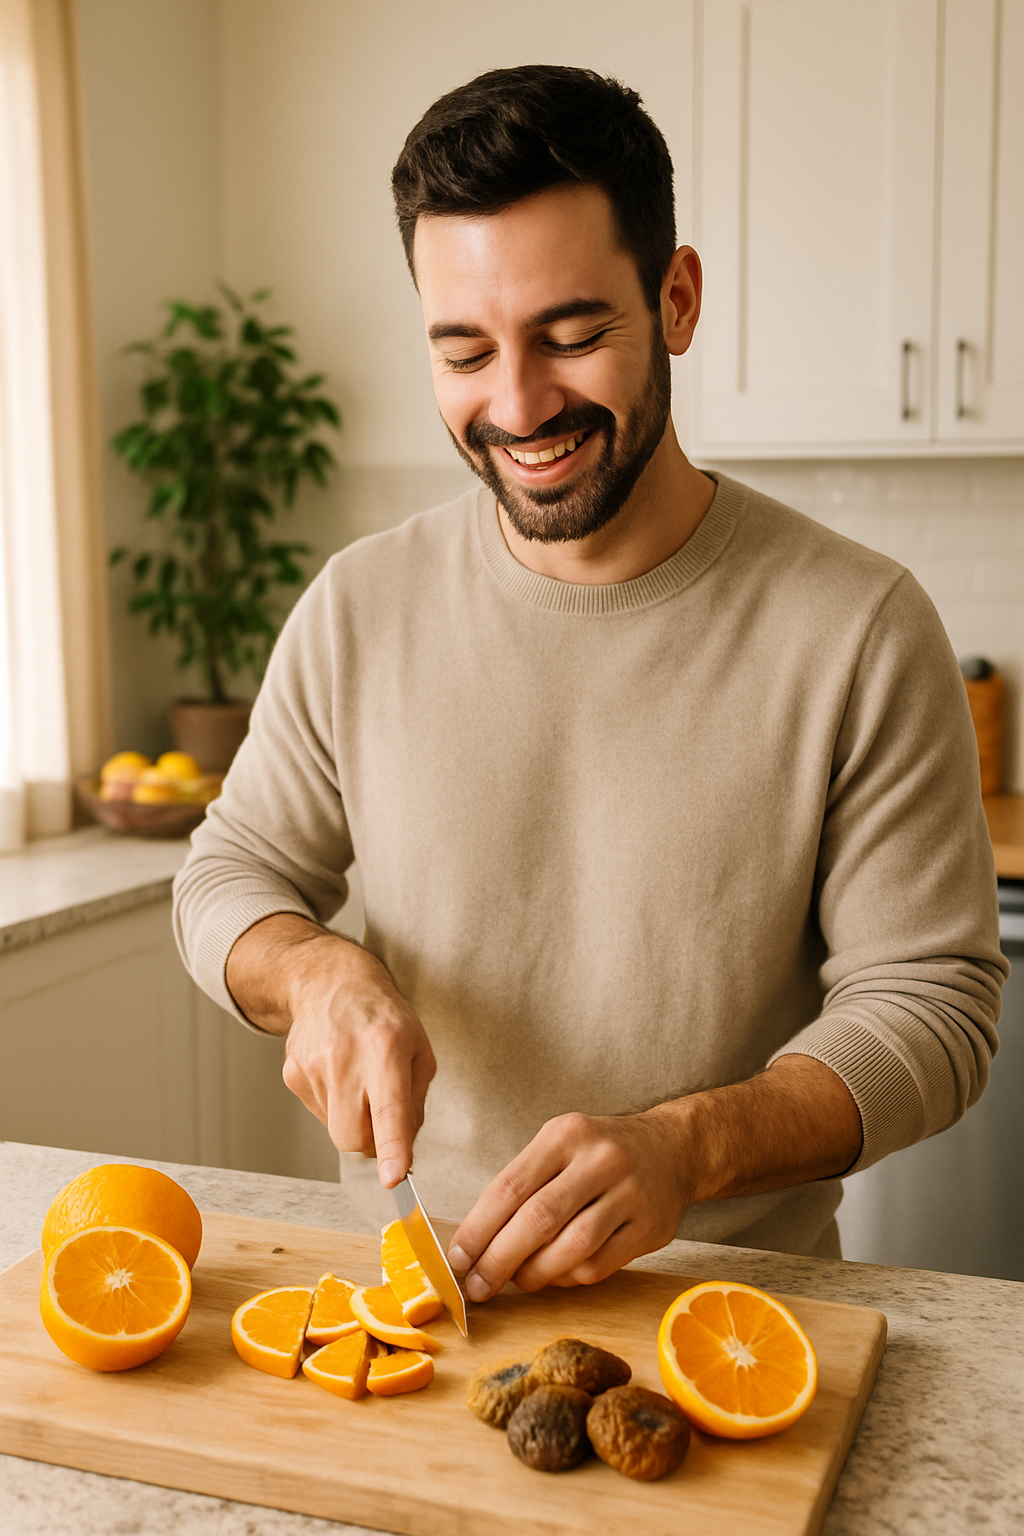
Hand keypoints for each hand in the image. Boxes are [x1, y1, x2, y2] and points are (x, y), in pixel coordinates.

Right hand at [227, 915, 435, 1187]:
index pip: (389, 1109)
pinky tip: (339, 1073)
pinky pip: (319, 1114)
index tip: (394, 1178)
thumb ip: (416, 1103)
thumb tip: (403, 1150)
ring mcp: (312, 1066)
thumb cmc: (385, 1018)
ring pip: (336, 1130)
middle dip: (372, 1141)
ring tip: (359, 1079)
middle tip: (382, 1114)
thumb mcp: (420, 1050)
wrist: (331, 983)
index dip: (392, 1147)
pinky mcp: (292, 1074)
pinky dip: (335, 1105)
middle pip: (353, 1137)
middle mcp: (345, 1058)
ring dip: (353, 1118)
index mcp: (386, 1048)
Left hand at [447, 1106, 689, 1300]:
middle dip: (498, 1260)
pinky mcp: (650, 1227)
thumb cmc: (598, 1153)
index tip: (458, 1259)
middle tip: (476, 1286)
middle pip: (538, 1220)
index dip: (478, 1228)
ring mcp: (629, 1194)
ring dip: (534, 1274)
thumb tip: (475, 1242)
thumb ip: (522, 1185)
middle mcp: (599, 1160)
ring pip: (570, 1248)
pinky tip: (555, 1275)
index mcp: (566, 1135)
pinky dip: (568, 1278)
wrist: (671, 1149)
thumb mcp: (560, 1145)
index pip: (510, 1187)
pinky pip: (599, 1265)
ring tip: (515, 1282)